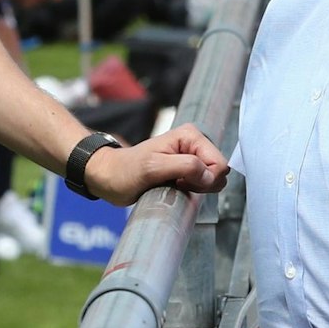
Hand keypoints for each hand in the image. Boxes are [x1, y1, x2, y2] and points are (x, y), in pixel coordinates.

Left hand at [84, 123, 229, 205]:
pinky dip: (192, 191)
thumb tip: (211, 174)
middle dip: (203, 184)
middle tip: (177, 183)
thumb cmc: (125, 171)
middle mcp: (194, 144)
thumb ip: (185, 167)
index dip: (205, 178)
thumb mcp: (153, 168)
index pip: (219, 163)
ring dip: (197, 189)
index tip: (181, 180)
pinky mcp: (187, 171)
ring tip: (174, 185)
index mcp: (190, 136)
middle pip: (219, 172)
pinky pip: (203, 185)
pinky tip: (175, 188)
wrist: (109, 177)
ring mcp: (191, 158)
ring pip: (213, 180)